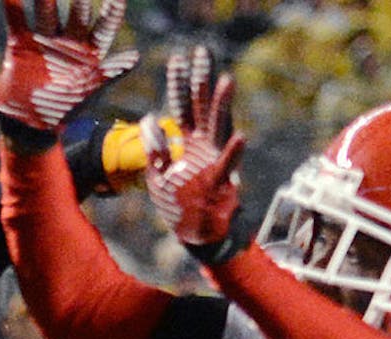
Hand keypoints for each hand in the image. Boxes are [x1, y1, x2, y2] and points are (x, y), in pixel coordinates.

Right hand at [0, 0, 139, 133]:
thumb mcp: (89, 92)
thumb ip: (110, 73)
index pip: (104, 27)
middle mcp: (69, 41)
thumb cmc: (64, 110)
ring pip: (47, 12)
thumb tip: (136, 56)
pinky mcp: (21, 43)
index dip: (112, 11)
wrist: (29, 123)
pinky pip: (17, 20)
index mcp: (89, 53)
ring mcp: (44, 40)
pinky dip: (13, 6)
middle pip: (77, 13)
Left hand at [143, 47, 245, 249]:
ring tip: (226, 80)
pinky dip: (233, 152)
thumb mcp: (158, 174)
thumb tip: (149, 118)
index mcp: (188, 141)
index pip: (182, 106)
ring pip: (219, 127)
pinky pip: (227, 165)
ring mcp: (214, 160)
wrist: (198, 233)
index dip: (179, 83)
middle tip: (203, 53)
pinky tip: (241, 136)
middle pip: (203, 107)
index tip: (177, 59)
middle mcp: (204, 145)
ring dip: (222, 105)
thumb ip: (155, 148)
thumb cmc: (179, 202)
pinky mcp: (220, 181)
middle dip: (202, 81)